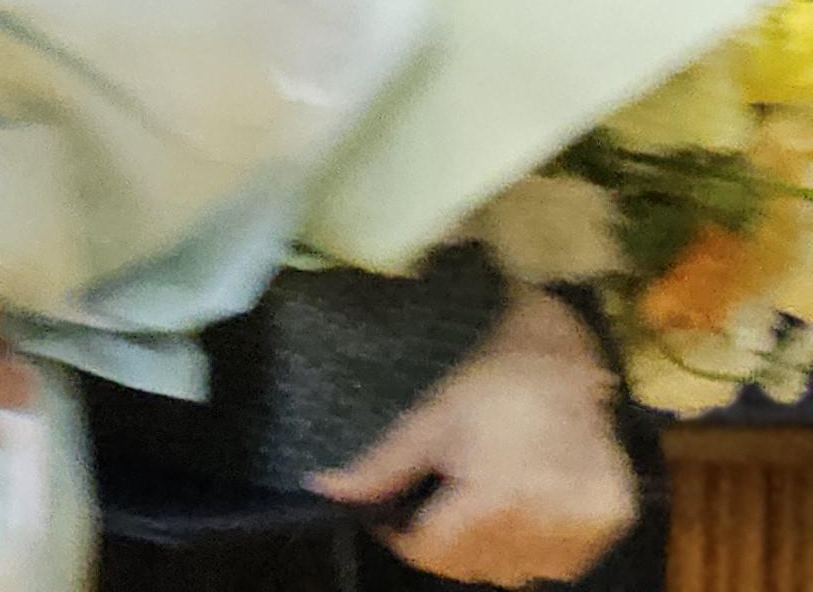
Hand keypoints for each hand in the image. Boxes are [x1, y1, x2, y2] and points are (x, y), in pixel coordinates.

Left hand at [308, 284, 635, 586]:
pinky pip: (559, 562)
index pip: (433, 553)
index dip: (404, 537)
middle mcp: (544, 520)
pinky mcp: (611, 522)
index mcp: (495, 496)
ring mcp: (584, 526)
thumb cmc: (486, 387)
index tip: (399, 515)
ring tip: (488, 500)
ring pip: (517, 572)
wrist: (562, 363)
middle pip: (474, 567)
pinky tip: (527, 506)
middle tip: (445, 500)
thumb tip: (322, 490)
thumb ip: (379, 467)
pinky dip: (535, 546)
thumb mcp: (427, 422)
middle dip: (448, 542)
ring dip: (493, 549)